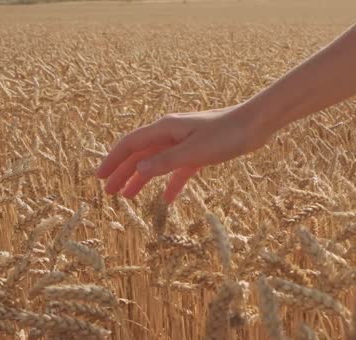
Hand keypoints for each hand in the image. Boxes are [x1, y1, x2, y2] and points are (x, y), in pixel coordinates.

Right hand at [95, 104, 266, 202]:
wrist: (256, 125)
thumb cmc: (226, 135)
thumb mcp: (193, 152)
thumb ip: (164, 162)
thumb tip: (138, 170)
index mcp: (165, 129)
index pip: (130, 145)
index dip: (113, 161)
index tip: (99, 178)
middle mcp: (172, 133)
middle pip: (140, 155)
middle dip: (123, 173)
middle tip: (109, 193)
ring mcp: (186, 142)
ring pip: (157, 163)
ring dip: (142, 179)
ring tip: (128, 197)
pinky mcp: (200, 151)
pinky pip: (179, 169)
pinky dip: (171, 183)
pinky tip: (167, 199)